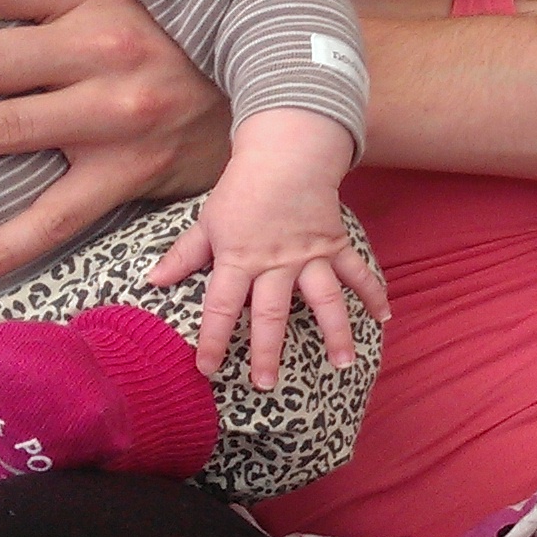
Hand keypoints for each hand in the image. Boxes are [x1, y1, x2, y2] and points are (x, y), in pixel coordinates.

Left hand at [147, 108, 383, 390]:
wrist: (286, 152)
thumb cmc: (242, 189)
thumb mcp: (208, 221)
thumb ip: (184, 255)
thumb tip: (153, 281)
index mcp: (239, 258)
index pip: (220, 306)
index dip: (211, 340)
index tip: (207, 370)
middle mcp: (275, 263)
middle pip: (270, 313)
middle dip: (267, 351)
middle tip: (266, 384)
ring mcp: (310, 256)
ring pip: (324, 299)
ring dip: (335, 331)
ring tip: (342, 363)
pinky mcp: (335, 245)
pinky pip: (357, 272)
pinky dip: (373, 293)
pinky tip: (383, 318)